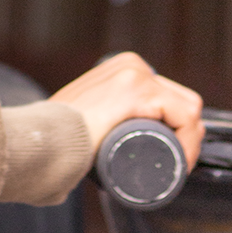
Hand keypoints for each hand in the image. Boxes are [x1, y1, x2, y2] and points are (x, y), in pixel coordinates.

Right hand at [51, 52, 204, 169]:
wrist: (42, 142)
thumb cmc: (56, 138)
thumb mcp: (84, 116)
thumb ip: (91, 118)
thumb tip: (92, 140)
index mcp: (123, 68)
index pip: (167, 98)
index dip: (175, 130)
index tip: (167, 159)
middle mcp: (133, 65)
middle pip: (180, 103)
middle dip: (183, 136)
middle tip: (170, 166)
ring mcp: (137, 74)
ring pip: (188, 110)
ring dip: (189, 142)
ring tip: (174, 167)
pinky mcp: (140, 90)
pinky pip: (185, 116)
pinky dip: (190, 142)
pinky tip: (180, 161)